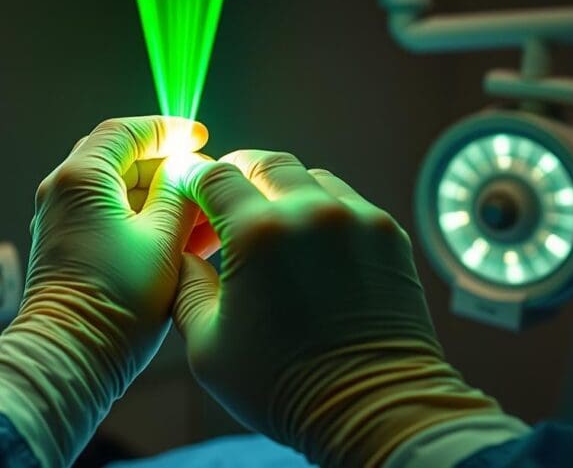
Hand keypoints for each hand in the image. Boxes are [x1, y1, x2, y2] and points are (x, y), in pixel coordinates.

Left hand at [0, 116, 206, 467]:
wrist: (71, 355)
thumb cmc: (116, 302)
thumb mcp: (164, 240)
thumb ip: (180, 193)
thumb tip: (190, 168)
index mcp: (81, 178)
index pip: (126, 132)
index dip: (167, 130)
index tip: (200, 136)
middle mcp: (62, 192)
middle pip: (120, 158)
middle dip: (165, 166)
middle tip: (203, 177)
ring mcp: (60, 219)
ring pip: (117, 189)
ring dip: (159, 196)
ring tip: (203, 214)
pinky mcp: (67, 245)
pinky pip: (108, 216)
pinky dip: (143, 218)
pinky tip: (183, 236)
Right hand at [173, 151, 499, 466]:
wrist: (374, 409)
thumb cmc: (284, 386)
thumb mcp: (206, 345)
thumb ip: (186, 286)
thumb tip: (184, 254)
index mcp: (258, 234)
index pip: (215, 176)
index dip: (193, 180)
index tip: (187, 194)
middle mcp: (310, 212)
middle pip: (264, 161)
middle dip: (238, 174)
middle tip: (225, 201)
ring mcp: (357, 219)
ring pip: (309, 176)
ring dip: (282, 190)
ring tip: (271, 226)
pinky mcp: (388, 234)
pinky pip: (347, 202)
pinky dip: (321, 210)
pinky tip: (312, 246)